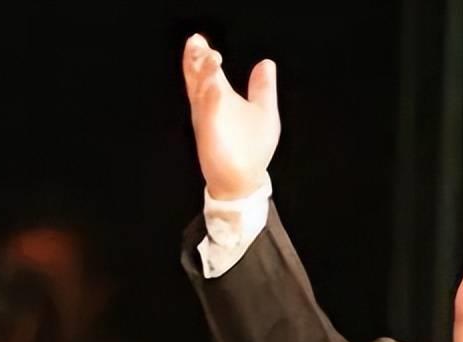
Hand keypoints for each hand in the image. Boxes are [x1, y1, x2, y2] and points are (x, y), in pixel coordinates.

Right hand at [182, 34, 279, 199]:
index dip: (200, 56)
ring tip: (210, 57)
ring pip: (202, 94)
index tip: (198, 40)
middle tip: (196, 42)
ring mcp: (209, 122)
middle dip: (196, 61)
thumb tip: (266, 63)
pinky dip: (211, 101)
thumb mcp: (263, 110)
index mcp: (217, 99)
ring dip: (203, 75)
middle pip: (198, 79)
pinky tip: (216, 87)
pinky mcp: (212, 137)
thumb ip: (262, 87)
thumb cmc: (250, 147)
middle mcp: (209, 108)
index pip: (205, 72)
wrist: (243, 180)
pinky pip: (210, 117)